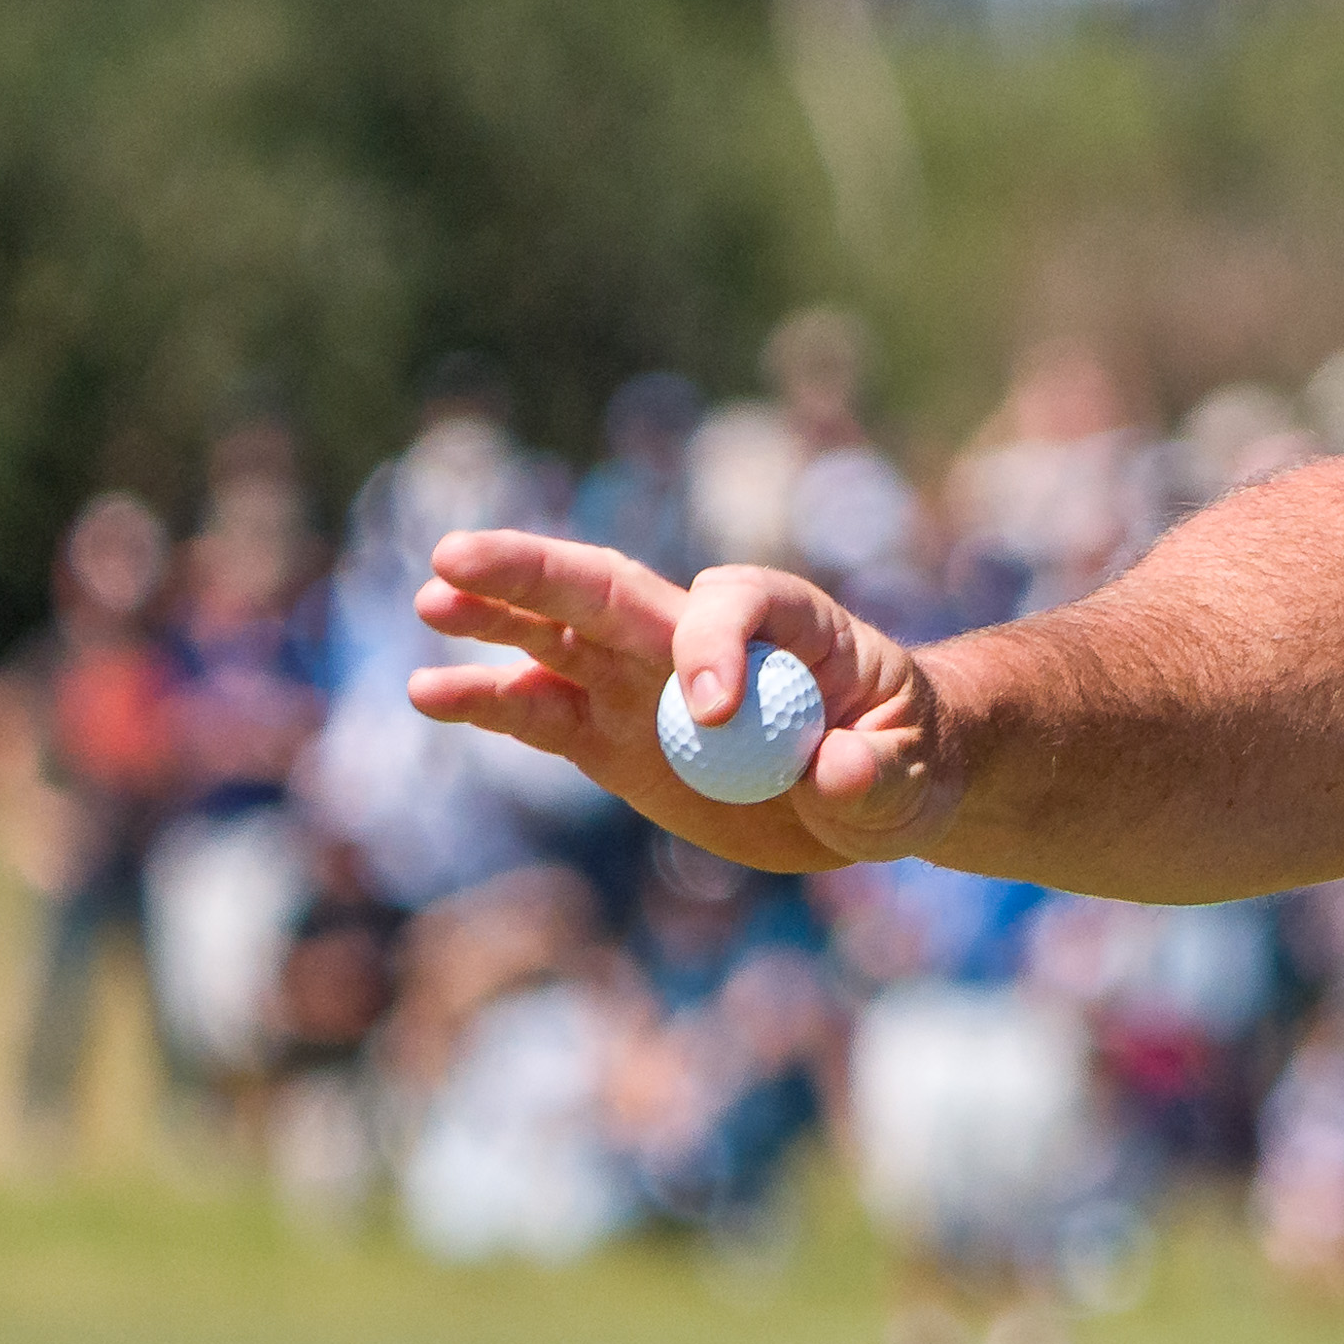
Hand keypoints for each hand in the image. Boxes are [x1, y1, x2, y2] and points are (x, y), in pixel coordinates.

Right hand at [406, 531, 946, 875]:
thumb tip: (834, 771)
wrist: (872, 790)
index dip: (715, 648)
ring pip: (556, 637)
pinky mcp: (611, 738)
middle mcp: (699, 637)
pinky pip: (539, 715)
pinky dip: (486, 704)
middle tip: (458, 554)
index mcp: (789, 622)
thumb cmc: (906, 759)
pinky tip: (429, 693)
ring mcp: (644, 685)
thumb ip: (877, 774)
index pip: (732, 605)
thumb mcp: (914, 774)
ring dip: (493, 615)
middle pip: (610, 589)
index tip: (715, 715)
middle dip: (536, 571)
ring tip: (431, 597)